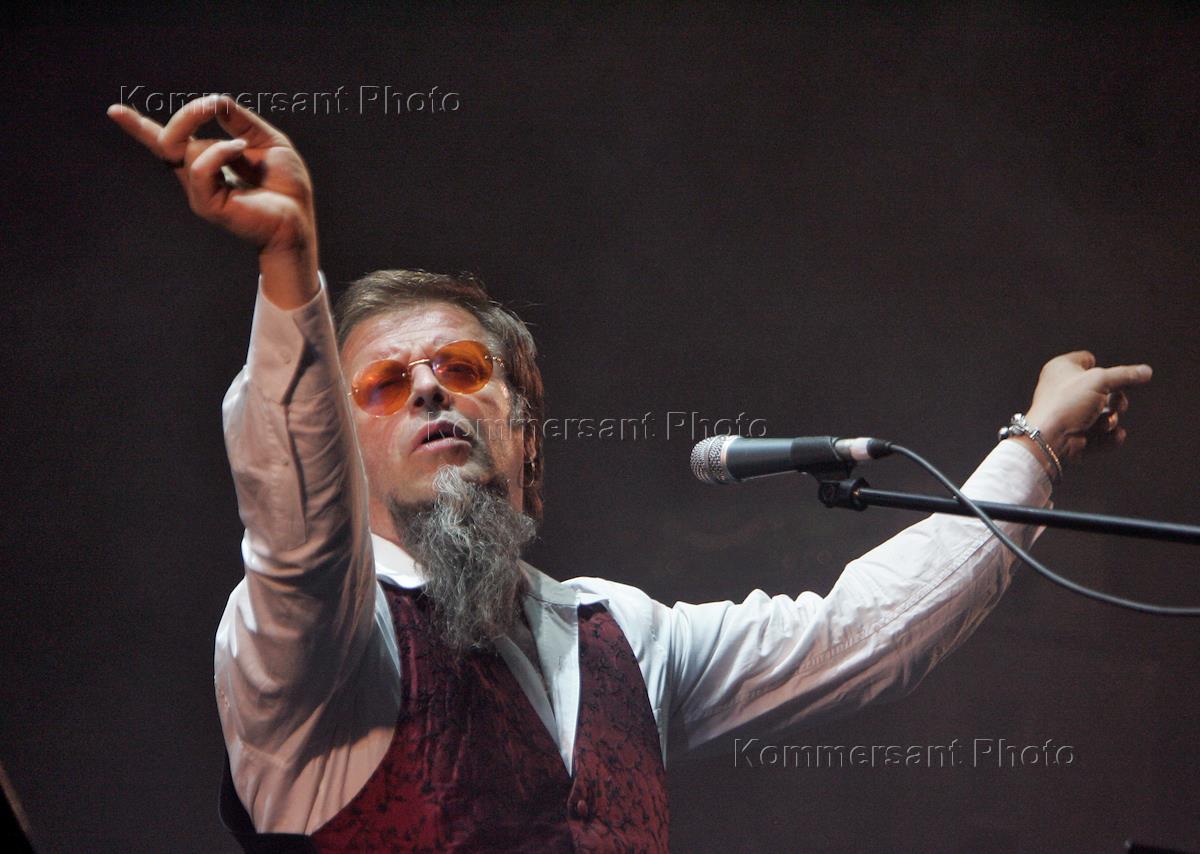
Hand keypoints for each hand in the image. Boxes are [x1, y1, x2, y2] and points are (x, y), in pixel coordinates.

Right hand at [107, 95, 318, 306]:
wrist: (299, 219)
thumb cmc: (286, 186)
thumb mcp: (266, 141)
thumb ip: (239, 121)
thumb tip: (215, 101)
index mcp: (208, 162)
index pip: (167, 143)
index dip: (140, 127)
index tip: (114, 111)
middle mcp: (198, 177)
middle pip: (167, 139)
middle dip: (186, 115)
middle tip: (211, 103)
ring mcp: (200, 192)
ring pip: (178, 147)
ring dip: (205, 127)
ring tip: (241, 141)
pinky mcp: (208, 205)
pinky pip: (199, 167)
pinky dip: (219, 151)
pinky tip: (241, 151)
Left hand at [1022, 351, 1151, 468]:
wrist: (1049, 439)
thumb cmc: (1066, 403)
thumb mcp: (1100, 380)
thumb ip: (1126, 375)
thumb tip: (1146, 372)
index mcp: (1062, 369)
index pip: (1087, 360)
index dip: (1100, 368)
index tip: (1109, 377)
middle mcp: (1063, 390)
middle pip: (1102, 390)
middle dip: (1115, 399)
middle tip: (1116, 404)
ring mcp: (1069, 415)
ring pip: (1102, 414)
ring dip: (1110, 420)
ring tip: (1106, 423)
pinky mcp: (1075, 436)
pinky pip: (1100, 435)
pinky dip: (1109, 437)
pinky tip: (1115, 436)